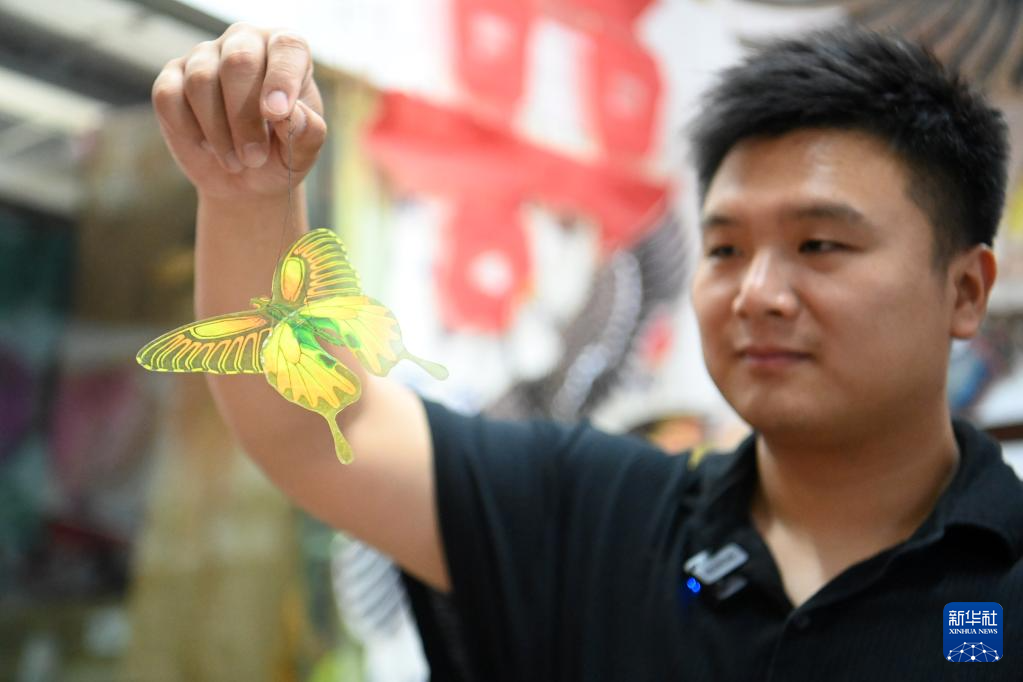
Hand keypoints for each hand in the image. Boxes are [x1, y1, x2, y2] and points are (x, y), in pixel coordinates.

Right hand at [152, 23, 326, 201]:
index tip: (277, 114)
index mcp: (285, 51)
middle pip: (239, 61)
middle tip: (254, 157)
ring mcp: (204, 56)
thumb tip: (291, 114)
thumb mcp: (302, 153)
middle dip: (245, 117)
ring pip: (201, 81)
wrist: (244, 179)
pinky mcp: (171, 78)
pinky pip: (170, 97)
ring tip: (236, 161)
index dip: (281, 79)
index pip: (287, 47)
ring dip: (218, 131)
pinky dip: (188, 130)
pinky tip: (207, 146)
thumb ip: (307, 132)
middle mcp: (245, 42)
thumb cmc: (279, 156)